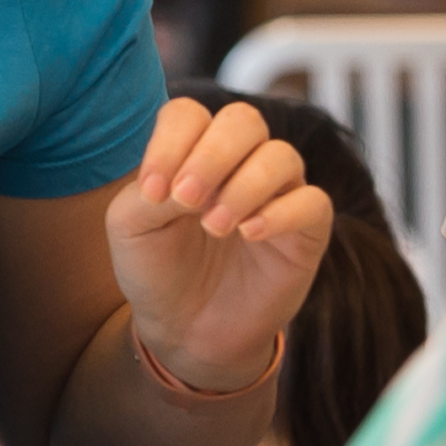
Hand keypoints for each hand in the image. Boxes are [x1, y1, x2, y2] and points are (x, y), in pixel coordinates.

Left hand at [103, 96, 329, 396]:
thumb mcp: (132, 227)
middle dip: (213, 155)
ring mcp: (277, 193)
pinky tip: (250, 234)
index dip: (171, 142)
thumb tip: (189, 180)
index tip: (152, 191)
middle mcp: (239, 163)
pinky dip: (281, 213)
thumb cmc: (157, 270)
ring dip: (244, 186)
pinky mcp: (307, 230)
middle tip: (187, 200)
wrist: (185, 330)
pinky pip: (313, 202)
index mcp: (192, 152)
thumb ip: (151, 191)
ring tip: (215, 227)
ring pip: (281, 156)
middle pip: (243, 120)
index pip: (189, 114)